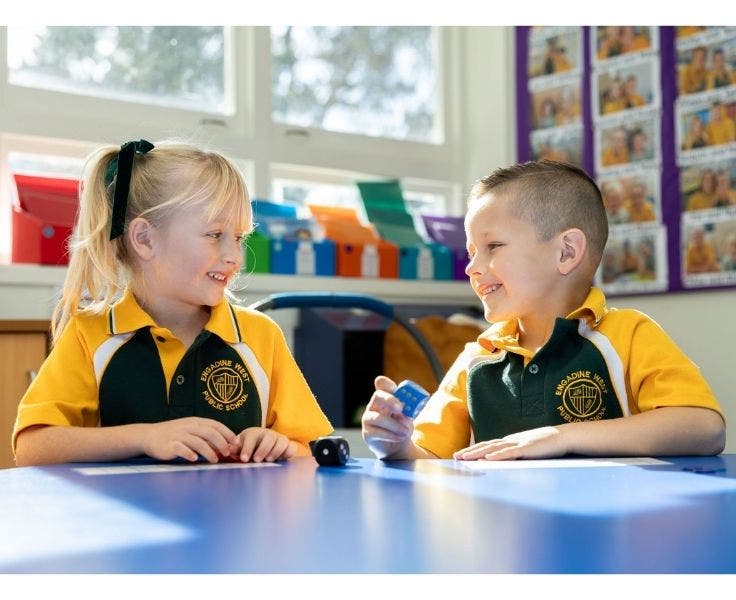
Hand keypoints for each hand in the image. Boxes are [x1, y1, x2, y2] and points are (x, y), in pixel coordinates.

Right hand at [140, 417, 238, 462]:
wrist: (149, 436)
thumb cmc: (174, 435)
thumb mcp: (191, 432)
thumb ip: (206, 438)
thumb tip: (226, 447)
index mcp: (195, 422)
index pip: (215, 425)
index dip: (227, 433)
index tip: (236, 442)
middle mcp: (188, 426)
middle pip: (209, 432)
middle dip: (221, 443)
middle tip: (227, 453)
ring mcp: (178, 435)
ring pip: (197, 441)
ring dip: (208, 451)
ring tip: (214, 460)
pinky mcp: (169, 444)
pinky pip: (181, 448)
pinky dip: (189, 453)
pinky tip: (194, 459)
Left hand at [236, 427, 298, 462]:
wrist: (263, 448)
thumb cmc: (249, 450)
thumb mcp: (241, 449)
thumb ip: (236, 450)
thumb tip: (229, 449)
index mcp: (254, 433)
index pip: (251, 437)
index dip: (247, 448)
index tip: (244, 459)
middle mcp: (268, 434)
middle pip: (269, 437)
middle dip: (263, 449)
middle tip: (257, 460)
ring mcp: (279, 439)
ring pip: (282, 441)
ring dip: (276, 451)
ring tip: (269, 460)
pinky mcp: (288, 446)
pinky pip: (292, 447)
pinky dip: (289, 452)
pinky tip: (282, 459)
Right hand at [361, 375, 414, 458]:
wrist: (397, 447)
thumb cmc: (402, 427)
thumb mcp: (408, 416)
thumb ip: (409, 410)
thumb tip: (409, 409)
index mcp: (385, 398)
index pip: (382, 385)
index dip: (387, 384)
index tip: (395, 388)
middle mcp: (374, 406)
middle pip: (377, 396)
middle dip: (389, 400)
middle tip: (400, 408)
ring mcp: (368, 419)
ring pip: (378, 418)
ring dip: (394, 425)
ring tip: (406, 432)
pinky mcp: (367, 433)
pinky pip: (377, 432)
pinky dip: (391, 435)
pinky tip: (400, 437)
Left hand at [453, 426, 567, 460]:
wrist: (562, 436)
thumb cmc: (545, 445)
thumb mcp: (526, 449)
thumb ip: (514, 454)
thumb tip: (502, 460)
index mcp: (509, 441)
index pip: (487, 445)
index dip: (472, 449)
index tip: (459, 454)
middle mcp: (510, 441)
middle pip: (486, 446)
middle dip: (470, 452)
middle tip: (455, 457)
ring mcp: (518, 444)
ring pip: (494, 448)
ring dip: (478, 453)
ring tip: (465, 458)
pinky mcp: (527, 449)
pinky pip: (510, 452)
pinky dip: (498, 455)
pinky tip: (488, 458)